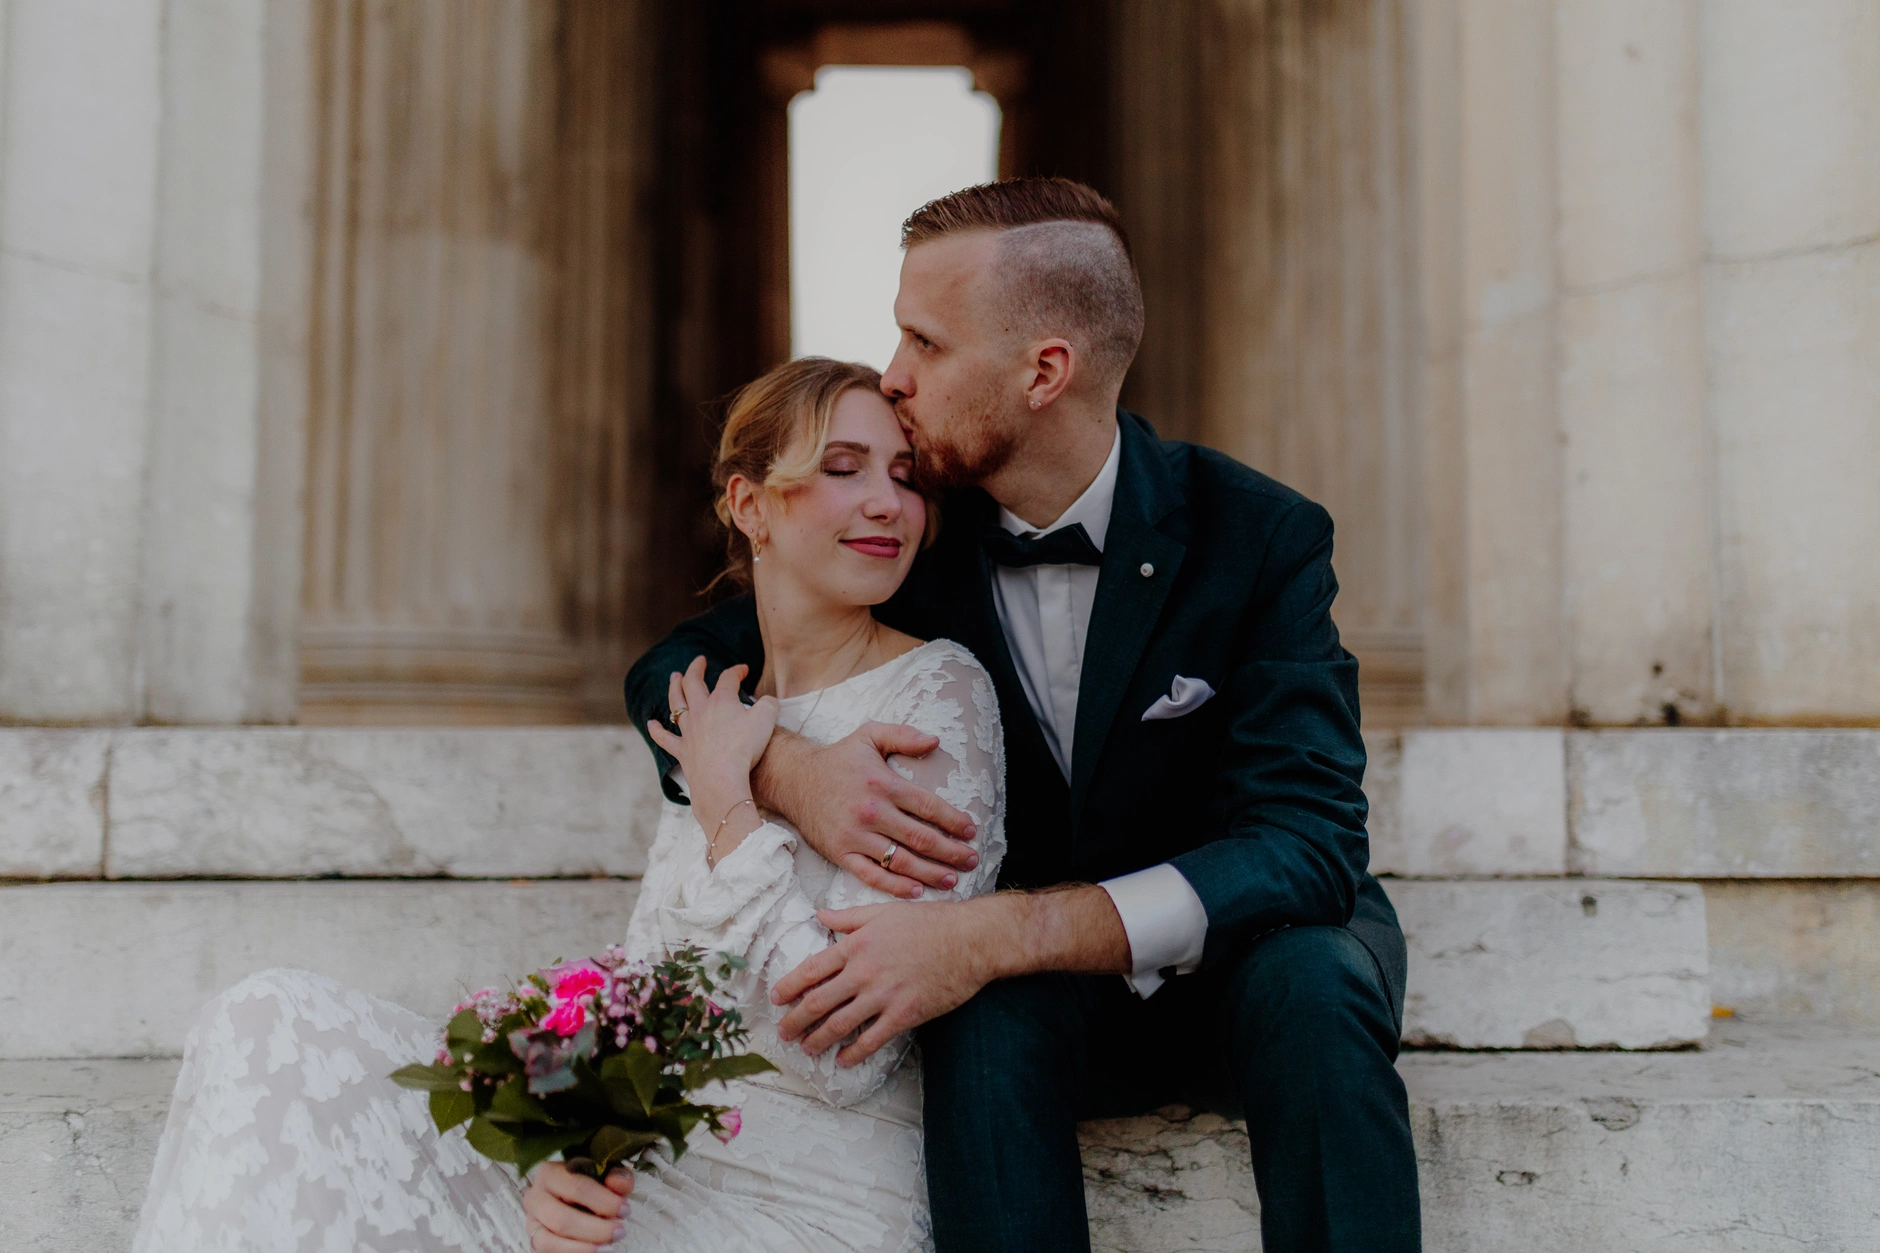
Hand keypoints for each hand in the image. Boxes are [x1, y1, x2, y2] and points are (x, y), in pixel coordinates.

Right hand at [523, 1162, 632, 1251]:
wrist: (574, 1200)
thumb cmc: (590, 1185)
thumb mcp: (605, 1176)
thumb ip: (616, 1177)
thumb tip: (622, 1183)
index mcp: (549, 1173)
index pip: (574, 1186)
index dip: (602, 1200)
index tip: (624, 1209)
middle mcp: (534, 1198)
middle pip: (561, 1219)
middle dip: (595, 1228)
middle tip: (620, 1231)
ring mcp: (531, 1223)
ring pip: (549, 1242)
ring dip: (583, 1248)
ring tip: (609, 1247)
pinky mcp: (534, 1242)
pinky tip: (596, 1251)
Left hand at [648, 657, 778, 801]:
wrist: (721, 778)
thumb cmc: (744, 749)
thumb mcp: (767, 720)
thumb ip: (769, 704)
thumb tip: (768, 701)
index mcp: (721, 701)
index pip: (728, 678)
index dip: (736, 671)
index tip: (743, 670)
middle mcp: (701, 711)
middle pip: (694, 683)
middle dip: (696, 669)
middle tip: (699, 661)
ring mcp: (689, 730)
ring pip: (676, 704)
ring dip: (674, 688)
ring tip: (675, 678)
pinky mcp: (682, 750)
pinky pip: (664, 738)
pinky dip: (657, 730)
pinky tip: (651, 724)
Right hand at [754, 723, 977, 898]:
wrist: (794, 780)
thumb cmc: (839, 759)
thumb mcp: (869, 735)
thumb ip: (903, 735)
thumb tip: (936, 741)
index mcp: (882, 783)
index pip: (928, 806)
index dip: (953, 821)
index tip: (970, 831)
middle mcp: (871, 812)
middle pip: (920, 838)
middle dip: (950, 852)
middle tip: (971, 860)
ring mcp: (855, 836)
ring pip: (901, 861)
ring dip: (930, 873)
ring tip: (952, 880)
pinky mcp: (841, 853)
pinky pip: (871, 875)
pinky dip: (895, 886)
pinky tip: (916, 891)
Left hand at [770, 900, 997, 1066]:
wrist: (971, 939)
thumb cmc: (930, 921)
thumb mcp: (884, 911)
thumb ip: (849, 917)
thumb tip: (819, 914)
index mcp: (856, 944)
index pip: (811, 970)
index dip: (788, 986)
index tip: (776, 998)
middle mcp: (864, 971)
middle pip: (818, 1002)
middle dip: (795, 1021)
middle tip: (783, 1032)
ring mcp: (884, 995)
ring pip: (839, 1025)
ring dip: (818, 1041)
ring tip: (807, 1050)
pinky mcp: (905, 1014)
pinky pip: (872, 1040)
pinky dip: (854, 1054)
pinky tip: (843, 1061)